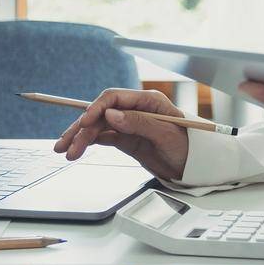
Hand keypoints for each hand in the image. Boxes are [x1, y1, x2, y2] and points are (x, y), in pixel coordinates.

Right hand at [51, 88, 189, 179]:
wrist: (196, 167)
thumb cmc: (188, 146)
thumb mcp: (166, 134)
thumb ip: (138, 123)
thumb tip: (111, 114)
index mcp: (148, 101)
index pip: (114, 97)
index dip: (96, 108)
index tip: (84, 122)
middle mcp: (135, 109)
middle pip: (101, 113)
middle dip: (82, 128)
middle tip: (68, 145)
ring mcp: (129, 124)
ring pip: (98, 127)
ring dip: (81, 138)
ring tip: (67, 152)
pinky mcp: (126, 139)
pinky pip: (103, 137)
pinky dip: (88, 143)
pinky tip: (77, 149)